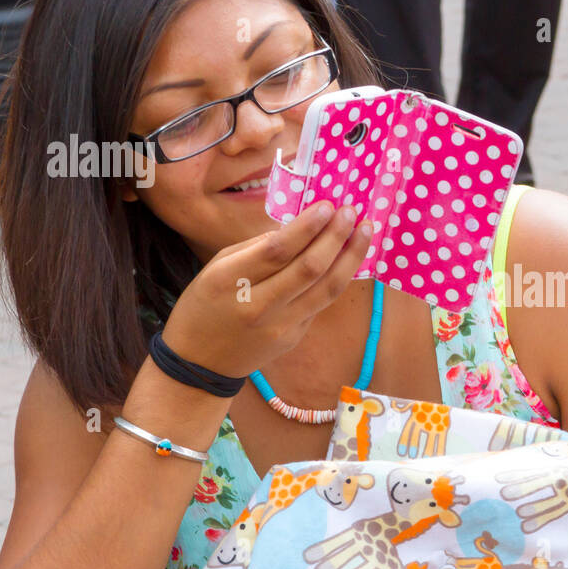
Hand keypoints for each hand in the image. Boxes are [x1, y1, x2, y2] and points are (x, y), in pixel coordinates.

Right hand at [160, 203, 371, 377]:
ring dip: (351, 257)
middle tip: (351, 211)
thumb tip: (298, 226)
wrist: (201, 363)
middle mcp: (258, 305)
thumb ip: (257, 247)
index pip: (277, 250)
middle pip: (308, 268)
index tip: (327, 205)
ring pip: (326, 289)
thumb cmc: (205, 305)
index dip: (307, 226)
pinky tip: (349, 257)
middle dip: (335, 236)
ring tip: (365, 231)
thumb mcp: (217, 268)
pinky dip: (338, 276)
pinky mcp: (294, 338)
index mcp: (229, 280)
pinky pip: (321, 302)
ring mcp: (279, 326)